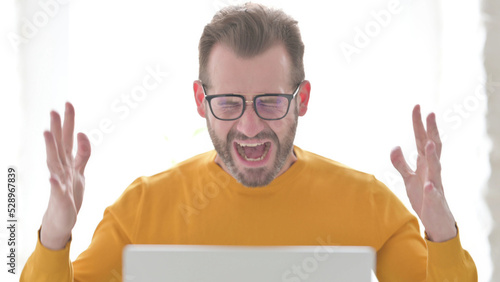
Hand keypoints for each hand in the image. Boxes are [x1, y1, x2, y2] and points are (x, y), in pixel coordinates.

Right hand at [40, 102, 90, 249]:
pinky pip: (57, 190)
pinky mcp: (60, 197)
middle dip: (57, 128)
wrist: (62, 220)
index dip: (69, 122)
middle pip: (59, 145)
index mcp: (67, 162)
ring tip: (47, 133)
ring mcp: (59, 182)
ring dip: (50, 148)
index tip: (68, 103)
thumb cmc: (70, 193)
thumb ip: (83, 153)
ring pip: (54, 163)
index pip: (69, 138)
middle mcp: (61, 168)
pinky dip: (54, 183)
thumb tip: (83, 133)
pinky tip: (52, 178)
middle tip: (53, 109)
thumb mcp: (80, 171)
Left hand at [390, 105, 455, 241]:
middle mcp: (432, 170)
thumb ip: (400, 162)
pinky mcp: (433, 200)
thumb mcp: (408, 178)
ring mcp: (435, 184)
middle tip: (430, 113)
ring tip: (430, 143)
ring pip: (436, 168)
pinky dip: (430, 189)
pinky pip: (433, 194)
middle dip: (431, 131)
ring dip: (433, 156)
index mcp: (424, 163)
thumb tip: (395, 146)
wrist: (435, 220)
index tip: (417, 106)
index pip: (422, 139)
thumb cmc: (423, 196)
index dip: (419, 124)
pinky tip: (427, 186)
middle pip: (432, 147)